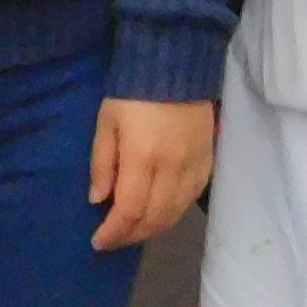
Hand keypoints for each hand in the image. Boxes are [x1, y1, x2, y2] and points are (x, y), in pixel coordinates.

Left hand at [87, 97, 215, 250]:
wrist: (176, 65)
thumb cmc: (132, 93)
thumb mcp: (106, 122)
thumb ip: (102, 163)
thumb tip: (98, 200)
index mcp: (143, 157)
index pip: (129, 210)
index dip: (114, 232)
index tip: (98, 242)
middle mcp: (172, 167)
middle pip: (154, 217)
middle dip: (131, 235)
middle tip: (114, 240)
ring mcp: (194, 164)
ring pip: (176, 212)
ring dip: (154, 228)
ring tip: (135, 231)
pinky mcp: (208, 158)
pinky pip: (193, 196)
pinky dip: (176, 212)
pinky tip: (162, 213)